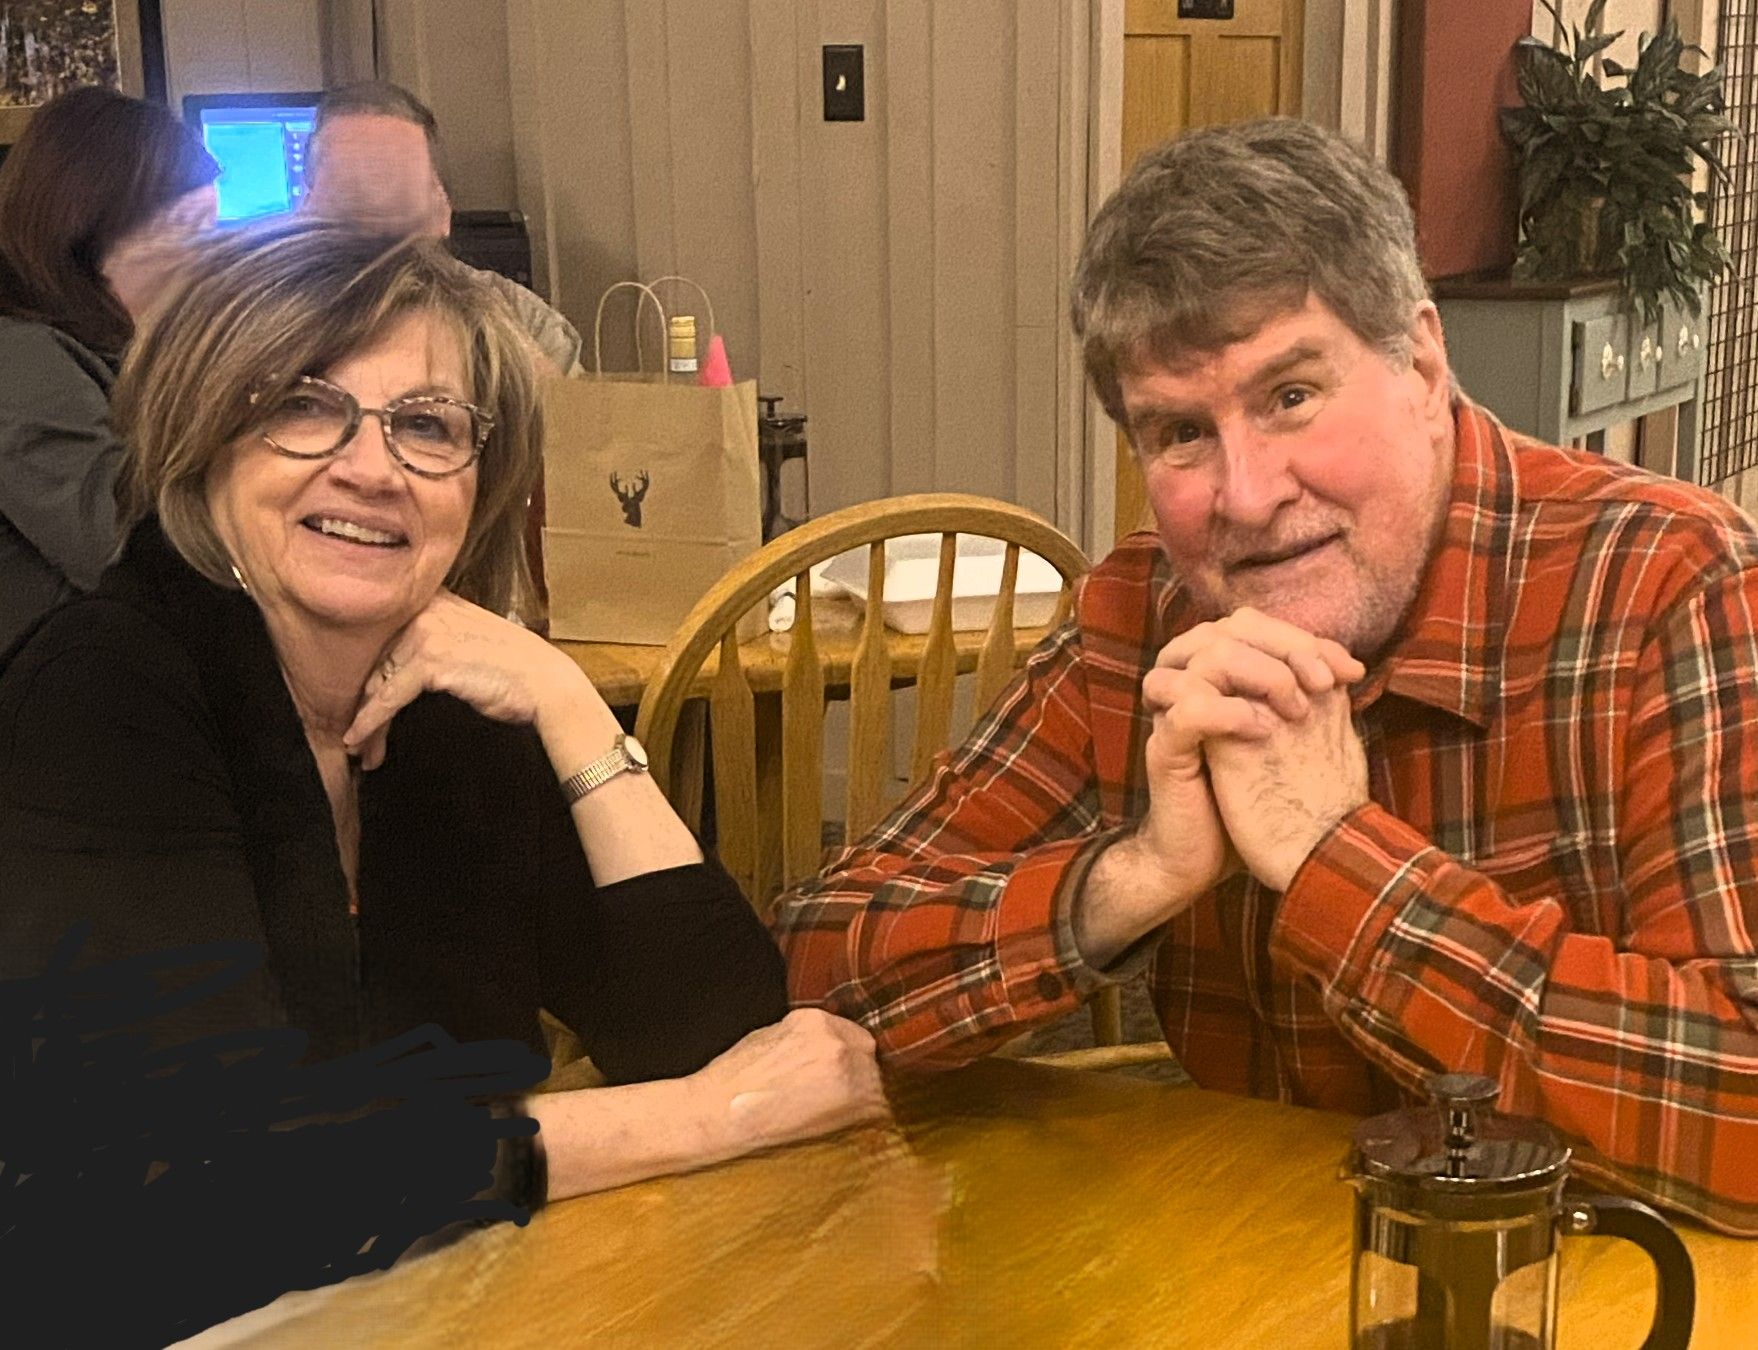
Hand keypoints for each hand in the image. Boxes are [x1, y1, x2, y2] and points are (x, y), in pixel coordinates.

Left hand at [343, 591, 607, 768]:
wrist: (547, 685)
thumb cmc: (517, 670)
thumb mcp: (472, 639)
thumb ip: (439, 638)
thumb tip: (399, 670)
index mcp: (436, 600)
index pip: (387, 639)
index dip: (371, 675)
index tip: (362, 704)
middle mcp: (426, 610)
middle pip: (377, 661)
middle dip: (365, 701)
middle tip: (358, 735)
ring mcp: (426, 633)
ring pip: (378, 682)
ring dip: (366, 719)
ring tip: (360, 748)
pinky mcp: (429, 661)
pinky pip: (387, 697)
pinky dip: (369, 722)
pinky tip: (359, 740)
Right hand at [689, 1009, 890, 1153]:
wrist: (718, 1113)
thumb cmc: (734, 1080)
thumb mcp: (770, 1037)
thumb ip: (804, 1037)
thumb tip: (823, 1048)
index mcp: (815, 1020)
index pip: (849, 1032)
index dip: (844, 1053)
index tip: (836, 1070)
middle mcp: (836, 1040)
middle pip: (867, 1053)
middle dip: (856, 1070)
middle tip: (835, 1094)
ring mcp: (847, 1071)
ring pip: (876, 1081)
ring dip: (863, 1095)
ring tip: (836, 1112)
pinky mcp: (852, 1104)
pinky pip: (876, 1108)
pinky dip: (865, 1117)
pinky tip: (844, 1124)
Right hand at [1130, 607, 1360, 895]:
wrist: (1206, 860)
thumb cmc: (1253, 800)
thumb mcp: (1287, 737)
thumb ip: (1303, 696)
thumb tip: (1348, 664)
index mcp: (1214, 678)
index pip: (1252, 624)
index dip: (1303, 637)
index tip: (1350, 670)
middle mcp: (1189, 686)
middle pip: (1227, 628)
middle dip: (1286, 647)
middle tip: (1326, 684)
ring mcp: (1172, 714)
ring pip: (1205, 656)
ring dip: (1260, 674)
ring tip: (1296, 708)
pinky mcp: (1166, 751)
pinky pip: (1189, 711)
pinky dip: (1230, 713)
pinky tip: (1264, 731)